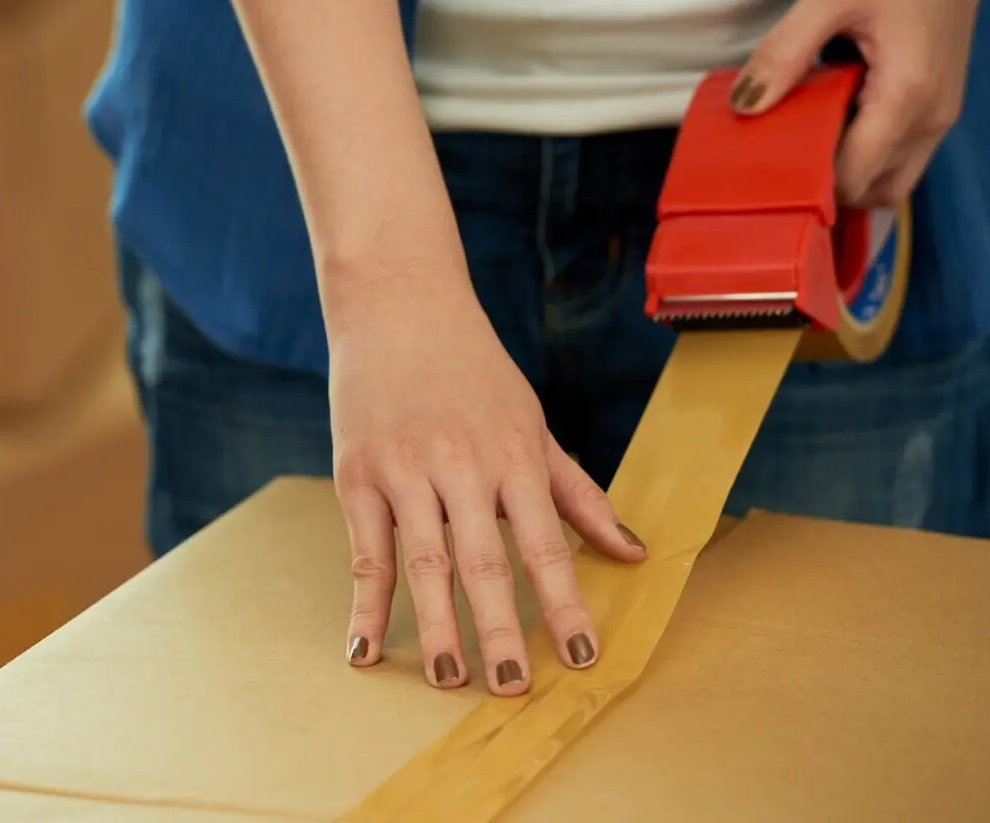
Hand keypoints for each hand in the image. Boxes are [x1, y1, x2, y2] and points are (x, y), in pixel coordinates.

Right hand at [330, 268, 647, 695]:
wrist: (398, 303)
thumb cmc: (473, 369)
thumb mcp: (533, 423)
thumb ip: (579, 492)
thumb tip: (632, 552)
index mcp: (514, 455)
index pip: (546, 543)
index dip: (564, 604)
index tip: (583, 658)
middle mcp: (462, 465)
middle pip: (484, 561)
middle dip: (501, 628)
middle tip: (511, 687)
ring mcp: (405, 470)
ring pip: (424, 561)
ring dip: (435, 626)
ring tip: (449, 679)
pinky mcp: (357, 474)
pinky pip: (364, 550)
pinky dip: (362, 604)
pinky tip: (363, 649)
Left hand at [729, 0, 989, 207]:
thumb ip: (783, 54)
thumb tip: (744, 105)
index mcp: (908, 96)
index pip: (853, 178)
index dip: (809, 185)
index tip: (766, 172)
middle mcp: (933, 116)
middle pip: (874, 192)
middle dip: (827, 185)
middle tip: (780, 157)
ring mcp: (941, 112)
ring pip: (891, 178)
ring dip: (847, 170)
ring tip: (803, 135)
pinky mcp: (937, 102)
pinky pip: (899, 152)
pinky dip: (864, 150)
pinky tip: (828, 118)